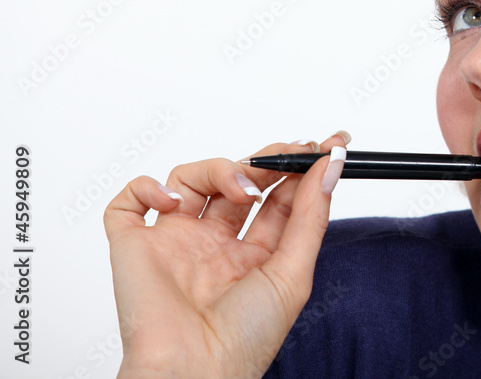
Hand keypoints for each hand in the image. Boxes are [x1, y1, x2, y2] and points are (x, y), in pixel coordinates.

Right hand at [104, 134, 347, 378]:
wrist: (194, 373)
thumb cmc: (245, 340)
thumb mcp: (293, 273)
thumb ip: (311, 216)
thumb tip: (331, 166)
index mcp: (254, 256)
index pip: (278, 198)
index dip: (299, 168)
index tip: (327, 145)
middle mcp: (214, 245)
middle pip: (238, 181)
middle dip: (264, 161)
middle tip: (286, 154)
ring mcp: (174, 242)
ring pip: (190, 178)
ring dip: (219, 170)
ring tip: (239, 191)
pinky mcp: (134, 245)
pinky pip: (129, 201)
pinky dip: (148, 187)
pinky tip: (175, 203)